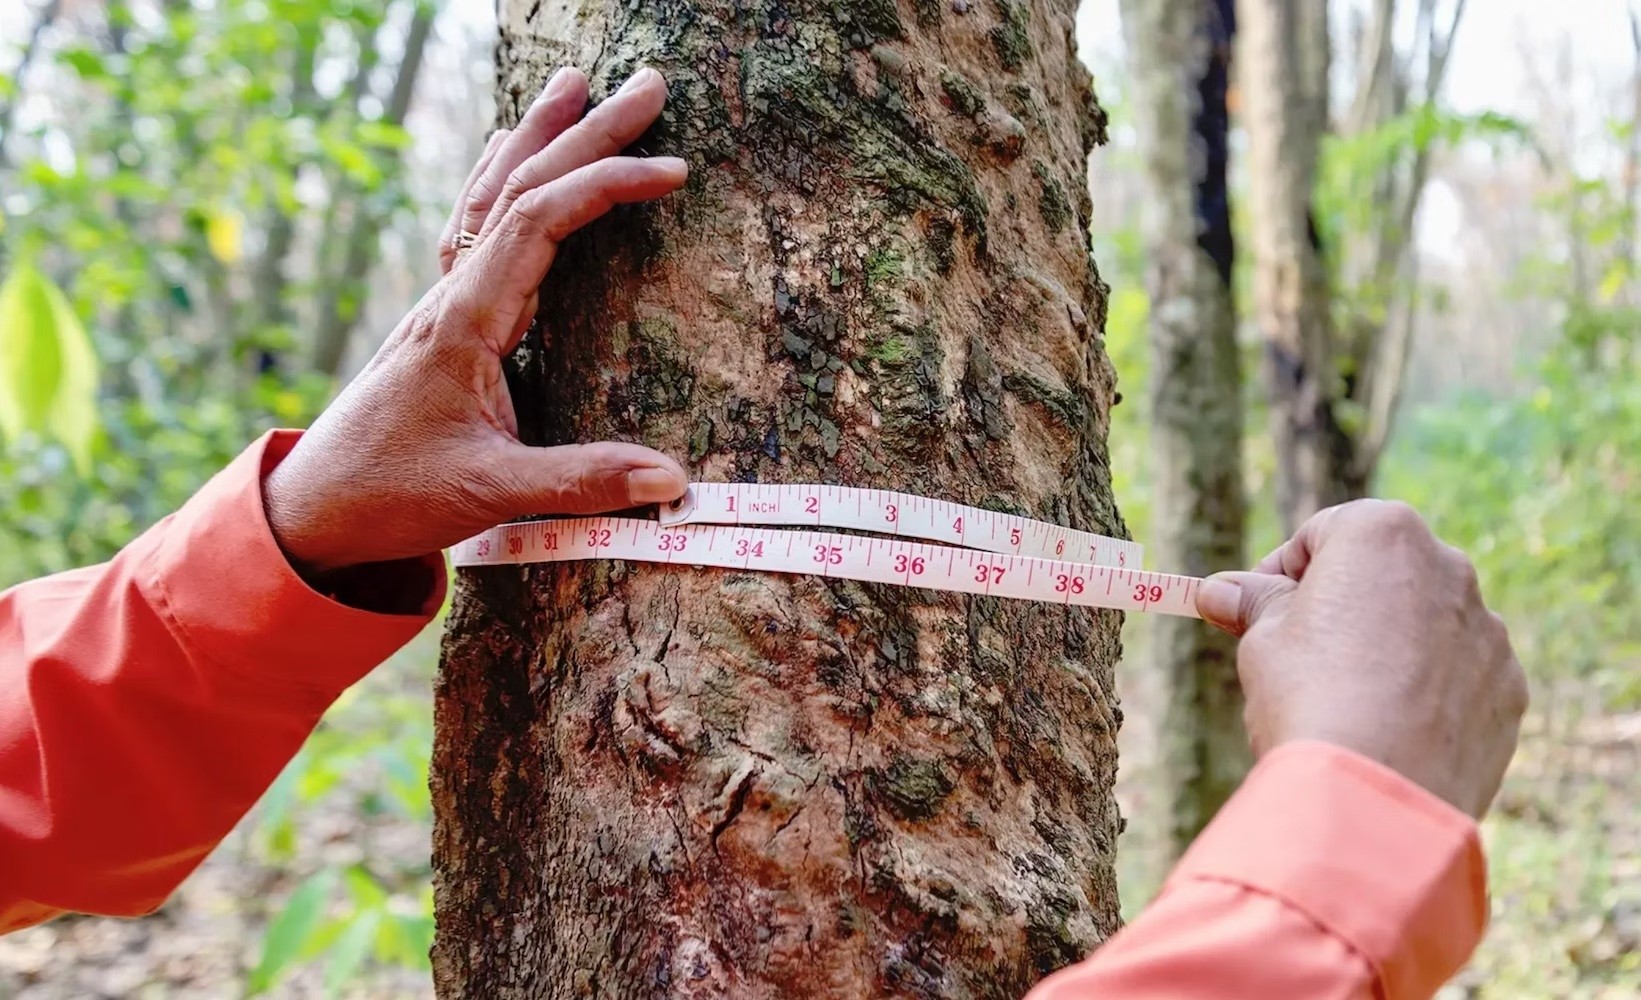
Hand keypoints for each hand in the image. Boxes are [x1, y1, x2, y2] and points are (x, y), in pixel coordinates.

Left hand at [265, 66, 687, 574]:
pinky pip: (473, 225)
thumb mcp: (492, 492)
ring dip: (535, 137)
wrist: (314, 506)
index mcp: (464, 323)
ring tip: (573, 85)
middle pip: (516, 185)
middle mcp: (450, 297)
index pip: (538, 222)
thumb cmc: (393, 496)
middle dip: (584, 132)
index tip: (670, 169)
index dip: (603, 184)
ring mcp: (442, 303)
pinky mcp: (443, 321)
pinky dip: (502, 177)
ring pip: (489, 194)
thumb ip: (583, 481)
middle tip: (645, 86)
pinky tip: (510, 159)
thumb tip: (676, 479)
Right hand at [1195, 500, 1528, 818]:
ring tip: (1347, 703)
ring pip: (1425, 626)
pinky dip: (1428, 693)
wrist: (1376, 797)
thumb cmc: (1310, 697)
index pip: (1321, 535)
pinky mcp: (1508, 689)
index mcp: (1383, 532)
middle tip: (1299, 654)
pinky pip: (1459, 677)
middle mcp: (1449, 567)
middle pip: (1381, 575)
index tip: (1255, 611)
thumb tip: (1219, 591)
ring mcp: (1488, 631)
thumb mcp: (1262, 640)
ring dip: (1389, 647)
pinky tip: (1390, 732)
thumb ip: (1254, 604)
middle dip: (1342, 605)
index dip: (1279, 574)